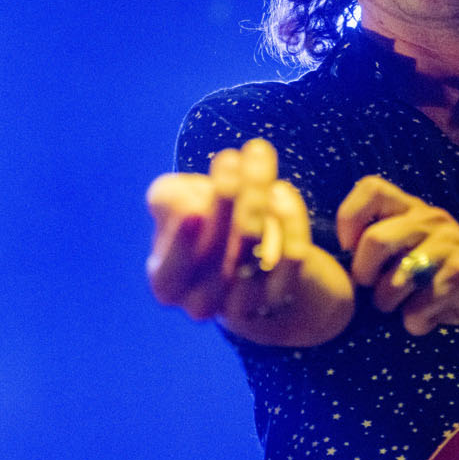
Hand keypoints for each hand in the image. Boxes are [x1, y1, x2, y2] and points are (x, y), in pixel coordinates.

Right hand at [146, 138, 310, 323]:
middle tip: (235, 155)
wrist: (251, 251)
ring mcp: (245, 304)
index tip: (194, 211)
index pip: (169, 273)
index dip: (181, 245)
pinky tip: (282, 189)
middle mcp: (203, 303)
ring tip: (259, 158)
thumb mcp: (176, 203)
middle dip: (231, 200)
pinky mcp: (282, 294)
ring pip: (257, 255)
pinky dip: (289, 221)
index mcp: (168, 283)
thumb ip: (169, 199)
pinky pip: (291, 259)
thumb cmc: (204, 222)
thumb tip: (190, 206)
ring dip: (259, 199)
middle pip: (221, 258)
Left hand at [336, 175, 458, 336]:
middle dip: (364, 275)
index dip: (350, 218)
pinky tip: (428, 317)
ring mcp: (451, 244)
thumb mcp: (413, 248)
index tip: (350, 249)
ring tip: (401, 307)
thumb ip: (381, 243)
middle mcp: (431, 219)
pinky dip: (416, 322)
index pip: (370, 188)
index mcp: (412, 209)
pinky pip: (420, 306)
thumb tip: (337, 260)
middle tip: (373, 289)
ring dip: (389, 304)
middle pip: (374, 241)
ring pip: (396, 280)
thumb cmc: (442, 275)